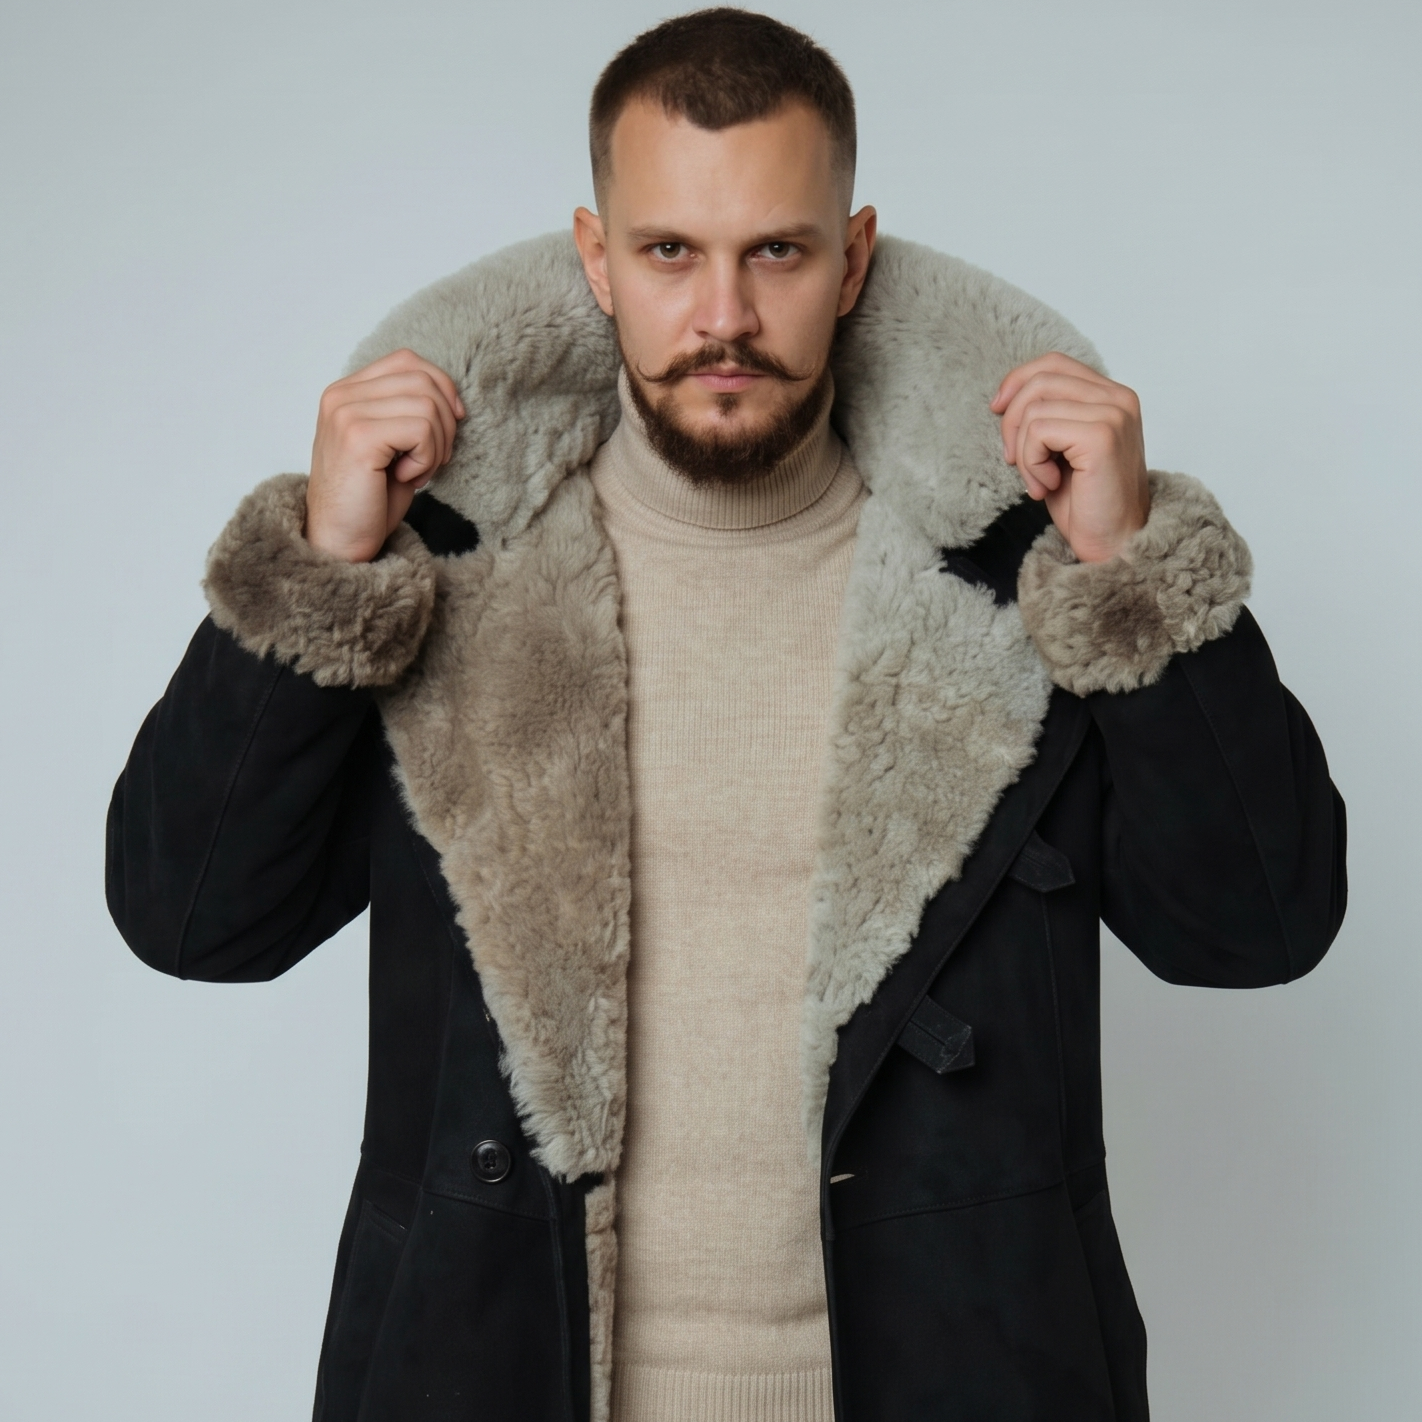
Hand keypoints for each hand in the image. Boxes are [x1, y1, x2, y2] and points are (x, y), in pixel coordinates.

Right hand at [305, 349, 465, 562]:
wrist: (340, 542)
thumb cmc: (370, 499)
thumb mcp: (393, 446)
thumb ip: (410, 412)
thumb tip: (453, 398)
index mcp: (347, 392)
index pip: (407, 361)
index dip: (441, 387)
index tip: (452, 423)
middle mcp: (341, 396)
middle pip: (423, 379)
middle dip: (445, 422)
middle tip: (434, 460)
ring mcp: (345, 413)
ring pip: (427, 404)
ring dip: (436, 445)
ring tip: (417, 472)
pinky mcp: (357, 436)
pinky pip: (421, 430)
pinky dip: (427, 458)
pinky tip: (407, 478)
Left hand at [990, 352, 1149, 563]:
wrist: (1113, 545)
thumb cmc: (1085, 502)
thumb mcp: (1059, 450)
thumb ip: (1046, 416)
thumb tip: (1005, 399)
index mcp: (1112, 396)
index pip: (1054, 363)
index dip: (1018, 380)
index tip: (997, 410)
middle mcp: (1119, 398)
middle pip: (1040, 380)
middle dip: (1012, 422)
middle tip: (1013, 461)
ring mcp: (1113, 414)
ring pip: (1034, 408)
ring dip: (1023, 452)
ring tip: (1038, 480)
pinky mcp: (1102, 435)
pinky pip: (1039, 431)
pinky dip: (1030, 462)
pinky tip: (1048, 485)